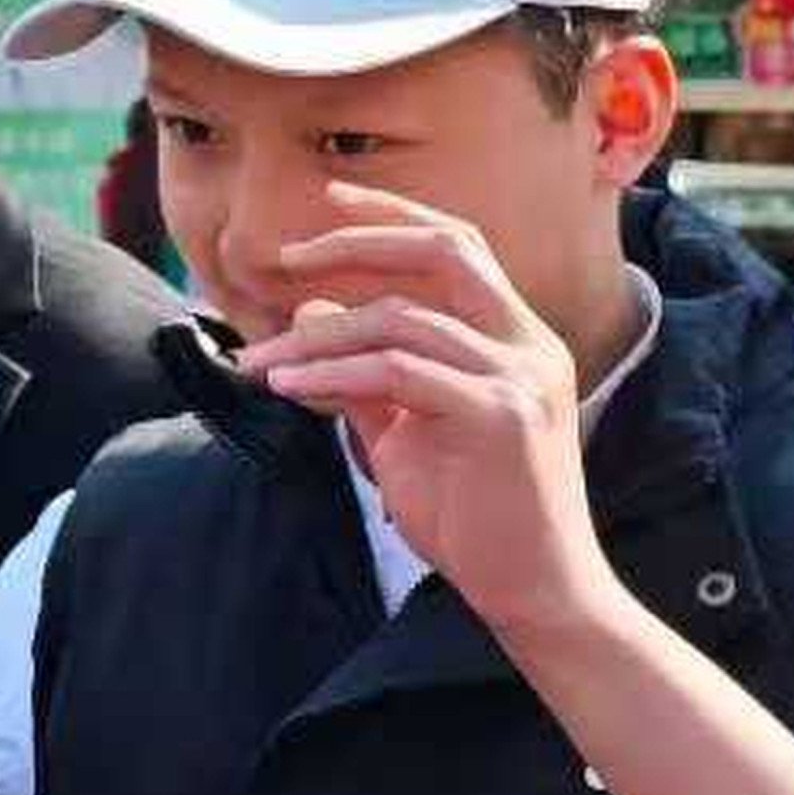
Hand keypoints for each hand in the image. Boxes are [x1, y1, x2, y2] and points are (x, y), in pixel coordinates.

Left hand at [235, 182, 609, 641]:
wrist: (535, 592)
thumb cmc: (475, 517)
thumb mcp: (405, 434)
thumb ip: (363, 374)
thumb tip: (308, 313)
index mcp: (515, 339)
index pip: (456, 246)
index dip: (392, 214)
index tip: (325, 201)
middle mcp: (528, 344)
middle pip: (445, 251)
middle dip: (359, 238)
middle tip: (284, 254)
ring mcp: (521, 377)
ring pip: (402, 318)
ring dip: (316, 336)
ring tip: (258, 364)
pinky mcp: (502, 416)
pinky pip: (399, 373)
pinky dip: (332, 374)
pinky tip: (287, 386)